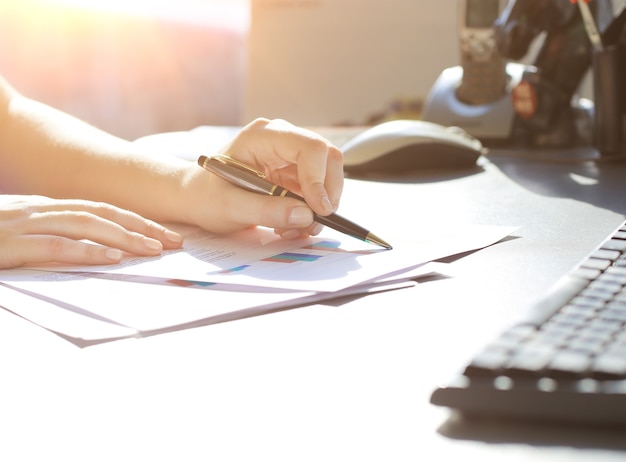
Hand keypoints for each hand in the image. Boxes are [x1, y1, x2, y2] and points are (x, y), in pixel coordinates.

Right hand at [0, 195, 182, 268]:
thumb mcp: (19, 233)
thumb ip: (51, 236)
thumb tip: (91, 249)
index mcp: (44, 208)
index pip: (100, 210)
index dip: (135, 220)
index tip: (165, 234)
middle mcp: (39, 210)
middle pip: (102, 213)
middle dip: (142, 226)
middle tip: (176, 241)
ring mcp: (23, 224)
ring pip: (84, 224)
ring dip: (124, 236)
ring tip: (154, 250)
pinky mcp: (8, 244)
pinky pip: (53, 245)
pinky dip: (85, 250)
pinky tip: (111, 257)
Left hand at [186, 118, 343, 238]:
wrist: (195, 198)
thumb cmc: (205, 196)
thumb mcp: (229, 207)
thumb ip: (266, 210)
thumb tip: (306, 215)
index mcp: (263, 136)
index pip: (310, 147)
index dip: (320, 179)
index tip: (318, 210)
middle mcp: (281, 139)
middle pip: (327, 157)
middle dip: (326, 193)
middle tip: (314, 223)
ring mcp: (289, 156)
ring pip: (327, 176)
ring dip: (318, 207)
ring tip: (293, 229)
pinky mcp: (293, 173)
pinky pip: (316, 190)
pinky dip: (310, 212)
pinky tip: (289, 224)